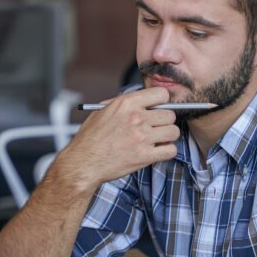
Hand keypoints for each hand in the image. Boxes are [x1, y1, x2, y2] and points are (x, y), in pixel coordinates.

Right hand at [52, 87, 178, 190]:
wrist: (83, 162)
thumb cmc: (90, 138)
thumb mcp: (103, 111)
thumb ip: (124, 104)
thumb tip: (142, 101)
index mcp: (126, 104)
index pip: (161, 94)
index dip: (162, 101)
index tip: (159, 108)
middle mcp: (136, 118)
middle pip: (170, 114)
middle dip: (165, 121)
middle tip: (156, 127)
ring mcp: (142, 137)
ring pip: (173, 131)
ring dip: (168, 136)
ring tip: (158, 139)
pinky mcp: (145, 156)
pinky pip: (171, 150)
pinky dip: (167, 151)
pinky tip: (158, 150)